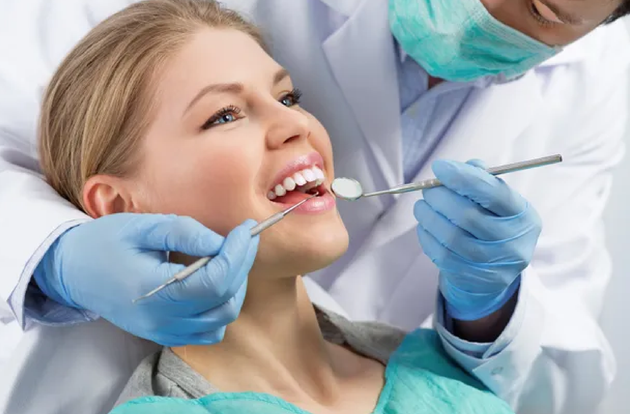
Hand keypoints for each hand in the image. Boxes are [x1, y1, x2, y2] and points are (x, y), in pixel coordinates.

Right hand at [34, 213, 258, 345]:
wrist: (73, 271)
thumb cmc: (104, 242)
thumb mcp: (142, 226)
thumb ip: (184, 232)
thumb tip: (221, 243)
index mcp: (152, 290)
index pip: (213, 281)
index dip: (237, 254)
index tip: (246, 230)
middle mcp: (159, 319)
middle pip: (223, 300)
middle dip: (242, 265)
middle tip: (244, 238)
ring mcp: (162, 332)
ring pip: (221, 319)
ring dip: (235, 287)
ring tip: (230, 258)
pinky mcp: (164, 335)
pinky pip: (208, 332)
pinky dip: (221, 309)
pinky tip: (215, 283)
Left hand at [414, 159, 541, 320]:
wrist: (494, 271)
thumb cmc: (493, 224)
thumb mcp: (498, 202)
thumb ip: (482, 180)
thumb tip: (461, 167)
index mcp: (524, 216)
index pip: (493, 193)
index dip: (463, 177)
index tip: (439, 166)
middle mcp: (513, 242)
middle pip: (467, 216)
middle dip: (440, 197)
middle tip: (428, 189)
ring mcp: (493, 264)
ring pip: (450, 237)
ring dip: (428, 216)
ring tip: (422, 206)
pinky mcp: (472, 278)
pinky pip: (441, 254)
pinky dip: (427, 235)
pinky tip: (425, 225)